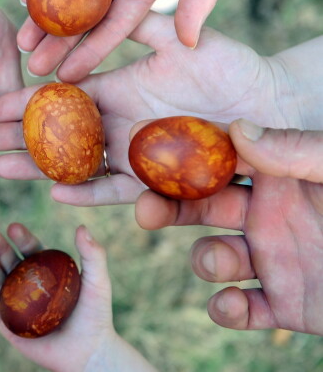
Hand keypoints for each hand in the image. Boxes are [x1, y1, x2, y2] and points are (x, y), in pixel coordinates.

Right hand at [0, 12, 311, 205]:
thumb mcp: (181, 41)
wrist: (267, 106)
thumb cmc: (230, 67)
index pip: (58, 98)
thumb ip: (141, 29)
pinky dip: (85, 189)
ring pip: (73, 163)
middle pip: (55, 134)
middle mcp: (114, 124)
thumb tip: (99, 8)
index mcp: (114, 90)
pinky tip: (56, 188)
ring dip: (36, 166)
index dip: (24, 101)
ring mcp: (129, 154)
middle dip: (15, 137)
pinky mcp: (152, 179)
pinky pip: (113, 188)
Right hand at [0, 223, 154, 371]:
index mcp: (45, 270)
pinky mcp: (5, 323)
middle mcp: (27, 284)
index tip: (13, 227)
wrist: (88, 353)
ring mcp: (14, 303)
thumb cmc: (95, 316)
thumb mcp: (97, 282)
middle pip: (9, 262)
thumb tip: (81, 227)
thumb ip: (93, 255)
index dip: (22, 238)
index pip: (31, 250)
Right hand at [136, 121, 322, 334]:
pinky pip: (243, 309)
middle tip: (143, 213)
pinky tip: (232, 305)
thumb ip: (298, 149)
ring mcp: (277, 260)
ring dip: (205, 260)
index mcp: (282, 175)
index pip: (218, 160)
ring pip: (214, 258)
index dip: (180, 157)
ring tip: (219, 261)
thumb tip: (237, 130)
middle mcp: (270, 215)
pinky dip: (227, 310)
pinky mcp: (288, 304)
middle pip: (201, 209)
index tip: (146, 154)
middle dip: (168, 210)